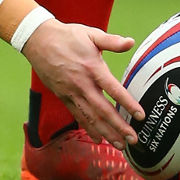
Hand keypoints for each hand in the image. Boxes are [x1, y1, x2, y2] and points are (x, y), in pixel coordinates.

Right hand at [20, 19, 144, 149]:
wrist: (38, 41)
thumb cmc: (67, 36)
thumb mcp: (91, 34)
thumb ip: (111, 41)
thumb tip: (130, 42)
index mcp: (92, 68)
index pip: (113, 89)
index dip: (128, 103)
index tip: (140, 115)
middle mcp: (82, 84)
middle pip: (103, 110)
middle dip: (119, 127)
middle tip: (133, 139)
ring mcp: (71, 92)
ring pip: (90, 117)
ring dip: (106, 132)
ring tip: (119, 144)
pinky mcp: (63, 96)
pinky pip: (77, 115)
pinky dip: (88, 128)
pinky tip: (98, 138)